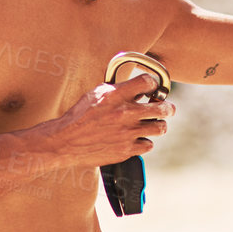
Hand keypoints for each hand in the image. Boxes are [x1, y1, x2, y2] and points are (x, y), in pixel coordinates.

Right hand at [45, 71, 175, 168]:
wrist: (65, 141)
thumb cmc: (79, 116)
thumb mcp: (96, 94)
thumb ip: (118, 90)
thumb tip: (137, 88)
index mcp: (116, 95)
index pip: (148, 82)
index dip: (153, 84)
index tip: (152, 88)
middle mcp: (125, 113)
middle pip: (163, 108)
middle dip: (167, 107)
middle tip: (166, 108)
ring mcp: (128, 133)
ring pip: (160, 128)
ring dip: (158, 125)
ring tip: (153, 124)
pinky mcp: (126, 150)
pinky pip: (148, 144)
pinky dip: (144, 141)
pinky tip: (137, 138)